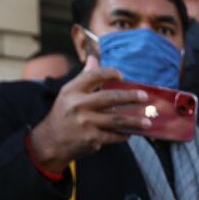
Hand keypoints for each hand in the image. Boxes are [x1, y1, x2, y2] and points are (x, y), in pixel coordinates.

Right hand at [26, 56, 144, 171]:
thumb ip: (84, 77)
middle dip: (130, 97)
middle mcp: (78, 105)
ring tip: (147, 121)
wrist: (51, 141)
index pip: (94, 75)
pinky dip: (124, 134)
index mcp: (72, 90)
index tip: (122, 76)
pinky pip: (113, 135)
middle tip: (145, 97)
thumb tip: (94, 58)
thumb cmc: (64, 114)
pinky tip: (131, 132)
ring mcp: (85, 122)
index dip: (111, 73)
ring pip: (116, 119)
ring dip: (134, 120)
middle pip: (110, 97)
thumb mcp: (68, 93)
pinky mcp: (91, 139)